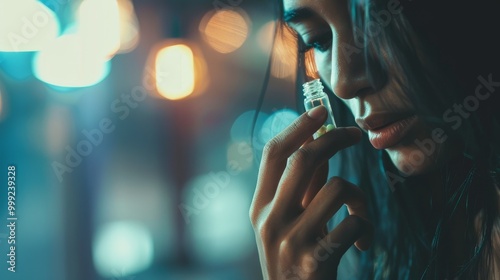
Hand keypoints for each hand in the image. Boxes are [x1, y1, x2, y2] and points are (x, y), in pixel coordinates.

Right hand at [249, 106, 373, 279]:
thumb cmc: (295, 258)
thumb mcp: (288, 222)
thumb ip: (300, 186)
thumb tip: (316, 142)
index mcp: (260, 207)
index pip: (273, 154)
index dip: (298, 127)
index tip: (321, 110)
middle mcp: (270, 220)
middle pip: (304, 159)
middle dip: (335, 138)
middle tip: (355, 135)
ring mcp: (291, 240)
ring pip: (338, 188)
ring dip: (360, 198)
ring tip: (360, 216)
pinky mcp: (316, 259)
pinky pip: (354, 223)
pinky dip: (367, 229)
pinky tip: (363, 243)